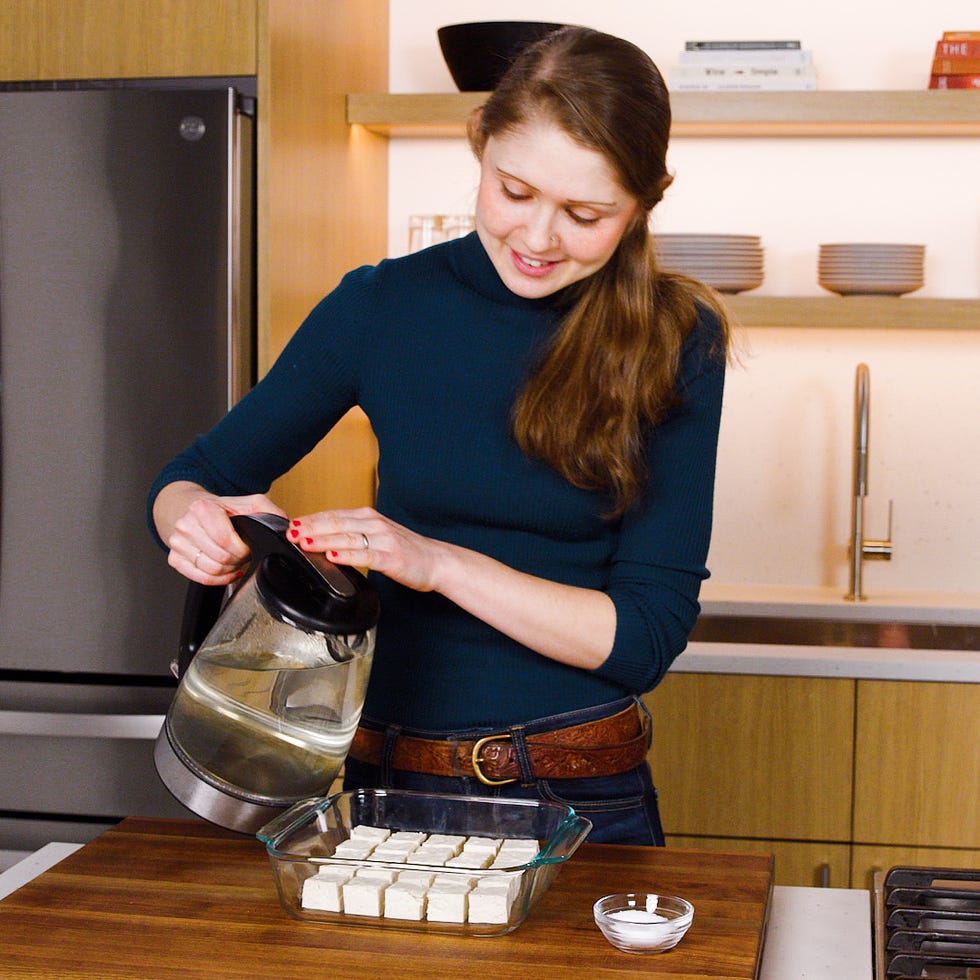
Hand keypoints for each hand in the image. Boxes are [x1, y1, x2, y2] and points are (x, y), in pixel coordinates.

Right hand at [155, 481, 286, 584]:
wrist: (195, 510)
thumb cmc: (225, 509)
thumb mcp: (251, 503)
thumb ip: (270, 512)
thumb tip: (286, 530)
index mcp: (202, 508)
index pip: (225, 541)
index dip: (242, 548)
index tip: (248, 544)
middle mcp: (185, 524)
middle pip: (220, 557)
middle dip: (238, 559)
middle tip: (243, 552)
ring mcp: (177, 542)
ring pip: (211, 570)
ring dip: (229, 569)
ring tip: (234, 558)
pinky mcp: (174, 558)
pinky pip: (199, 578)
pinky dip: (217, 579)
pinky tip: (226, 570)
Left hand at [288, 507, 444, 592]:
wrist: (437, 561)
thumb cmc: (407, 551)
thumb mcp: (378, 537)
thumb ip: (354, 535)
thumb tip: (322, 540)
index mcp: (369, 517)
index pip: (334, 515)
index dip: (311, 519)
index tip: (291, 525)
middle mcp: (375, 524)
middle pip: (336, 523)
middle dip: (311, 527)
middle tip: (290, 533)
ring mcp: (384, 540)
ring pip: (347, 537)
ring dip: (323, 539)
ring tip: (304, 542)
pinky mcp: (391, 558)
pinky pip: (365, 555)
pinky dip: (347, 555)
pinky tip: (333, 556)